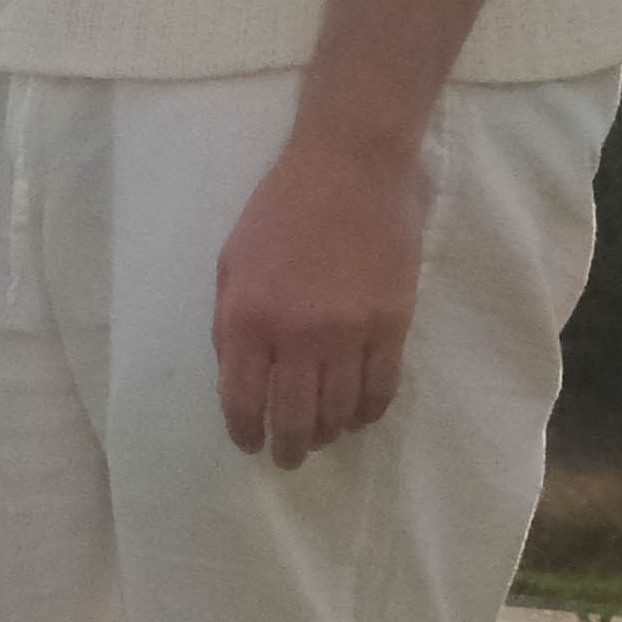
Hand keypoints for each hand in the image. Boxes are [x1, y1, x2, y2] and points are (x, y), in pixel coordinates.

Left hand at [206, 129, 421, 467]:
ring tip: (323, 435)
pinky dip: (368, 411)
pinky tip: (358, 414)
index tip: (250, 444)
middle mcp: (295, 335)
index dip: (246, 433)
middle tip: (289, 457)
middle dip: (288, 447)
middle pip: (293, 418)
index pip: (242, 400)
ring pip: (339, 411)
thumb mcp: (231, 261)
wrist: (350, 165)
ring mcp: (348, 333)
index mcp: (245, 318)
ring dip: (328, 433)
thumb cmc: (281, 207)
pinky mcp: (392, 324)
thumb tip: (237, 376)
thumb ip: (229, 321)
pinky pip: (381, 389)